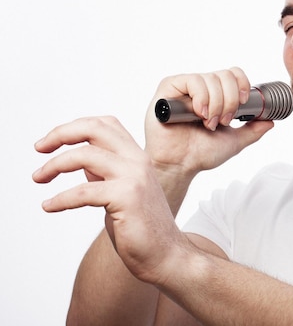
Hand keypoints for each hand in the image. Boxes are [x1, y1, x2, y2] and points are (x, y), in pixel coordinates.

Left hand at [32, 116, 187, 283]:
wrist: (166, 255)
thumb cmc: (143, 228)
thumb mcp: (123, 191)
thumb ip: (105, 173)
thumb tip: (80, 160)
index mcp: (137, 157)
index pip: (105, 124)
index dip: (75, 127)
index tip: (53, 141)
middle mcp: (137, 161)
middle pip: (95, 128)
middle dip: (61, 134)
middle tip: (40, 148)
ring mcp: (134, 177)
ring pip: (85, 155)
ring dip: (54, 165)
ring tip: (39, 177)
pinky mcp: (126, 198)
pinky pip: (82, 192)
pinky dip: (60, 199)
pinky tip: (50, 206)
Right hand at [144, 67, 274, 178]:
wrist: (180, 165)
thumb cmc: (201, 154)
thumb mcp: (234, 141)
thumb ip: (252, 130)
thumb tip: (270, 121)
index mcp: (215, 95)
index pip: (233, 74)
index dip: (242, 84)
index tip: (244, 103)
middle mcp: (201, 88)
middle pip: (225, 75)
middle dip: (230, 101)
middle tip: (224, 121)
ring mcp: (184, 88)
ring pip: (211, 78)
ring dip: (216, 104)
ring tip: (208, 123)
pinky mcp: (168, 89)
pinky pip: (192, 80)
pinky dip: (201, 97)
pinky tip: (199, 113)